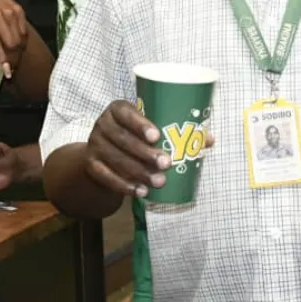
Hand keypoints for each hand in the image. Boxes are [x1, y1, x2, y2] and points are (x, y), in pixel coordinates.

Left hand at [0, 0, 27, 77]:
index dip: (1, 57)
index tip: (6, 70)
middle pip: (11, 43)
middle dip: (12, 58)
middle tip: (9, 67)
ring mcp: (11, 12)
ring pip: (19, 40)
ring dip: (17, 52)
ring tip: (12, 57)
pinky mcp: (20, 11)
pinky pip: (24, 33)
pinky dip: (21, 42)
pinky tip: (15, 44)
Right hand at [83, 102, 216, 198]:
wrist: (103, 153)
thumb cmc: (135, 136)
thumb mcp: (150, 129)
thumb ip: (178, 131)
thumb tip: (209, 139)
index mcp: (118, 109)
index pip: (126, 112)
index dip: (140, 123)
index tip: (157, 136)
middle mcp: (103, 124)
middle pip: (122, 139)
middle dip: (145, 153)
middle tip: (166, 164)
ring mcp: (94, 145)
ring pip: (115, 159)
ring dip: (138, 172)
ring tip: (160, 182)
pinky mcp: (91, 165)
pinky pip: (106, 176)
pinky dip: (124, 185)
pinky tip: (141, 191)